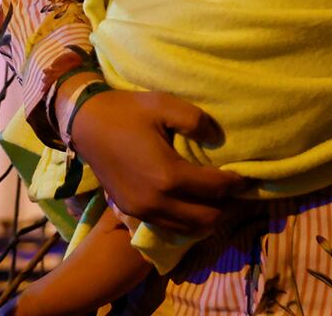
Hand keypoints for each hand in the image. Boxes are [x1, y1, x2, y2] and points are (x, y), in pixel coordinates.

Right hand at [66, 87, 244, 234]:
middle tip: (235, 192)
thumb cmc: (126, 111)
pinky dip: (186, 221)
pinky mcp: (131, 211)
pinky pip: (168, 226)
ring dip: (207, 217)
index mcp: (168, 175)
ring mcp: (142, 210)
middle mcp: (156, 201)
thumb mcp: (163, 104)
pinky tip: (192, 204)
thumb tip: (218, 138)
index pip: (214, 189)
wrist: (85, 124)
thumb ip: (196, 120)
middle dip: (226, 206)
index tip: (247, 177)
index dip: (236, 184)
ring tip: (217, 199)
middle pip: (206, 218)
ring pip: (187, 228)